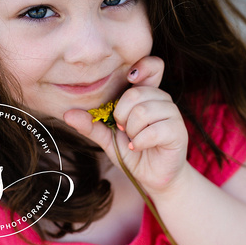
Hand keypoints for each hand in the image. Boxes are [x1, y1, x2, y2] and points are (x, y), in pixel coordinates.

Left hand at [64, 56, 189, 194]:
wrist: (152, 178)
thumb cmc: (133, 154)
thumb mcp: (108, 138)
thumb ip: (91, 125)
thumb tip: (67, 114)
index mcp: (146, 95)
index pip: (153, 66)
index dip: (143, 66)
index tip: (130, 78)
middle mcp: (162, 100)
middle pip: (135, 94)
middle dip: (121, 116)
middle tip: (123, 129)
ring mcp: (172, 114)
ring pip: (143, 111)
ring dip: (131, 131)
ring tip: (133, 139)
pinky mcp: (178, 132)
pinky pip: (154, 130)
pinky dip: (140, 142)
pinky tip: (138, 147)